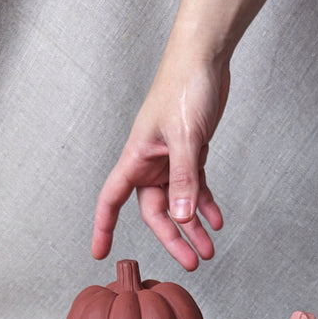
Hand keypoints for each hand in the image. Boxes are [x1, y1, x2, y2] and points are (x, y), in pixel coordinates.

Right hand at [92, 52, 228, 270]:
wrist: (205, 56)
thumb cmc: (185, 87)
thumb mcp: (186, 137)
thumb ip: (184, 180)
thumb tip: (181, 218)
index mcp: (136, 157)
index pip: (111, 199)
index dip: (103, 227)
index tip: (100, 253)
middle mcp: (150, 162)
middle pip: (155, 211)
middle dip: (173, 238)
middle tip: (192, 261)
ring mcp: (170, 159)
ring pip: (178, 203)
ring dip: (194, 227)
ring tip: (209, 249)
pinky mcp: (190, 153)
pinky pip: (195, 188)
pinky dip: (206, 204)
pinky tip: (217, 220)